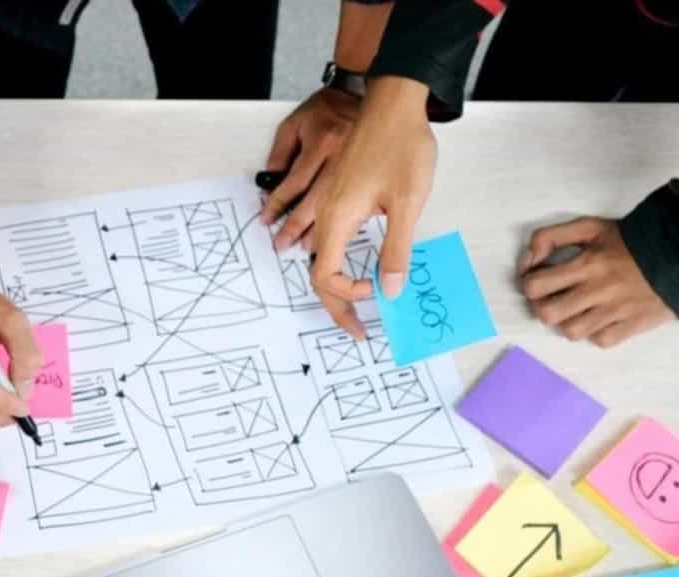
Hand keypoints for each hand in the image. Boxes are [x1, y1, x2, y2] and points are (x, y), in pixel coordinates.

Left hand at [260, 87, 360, 251]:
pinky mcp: (375, 174)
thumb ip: (280, 154)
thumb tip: (269, 184)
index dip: (278, 204)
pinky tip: (337, 234)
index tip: (265, 220)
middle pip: (316, 201)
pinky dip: (346, 221)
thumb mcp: (294, 124)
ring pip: (338, 206)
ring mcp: (362, 167)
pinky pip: (360, 203)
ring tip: (306, 247)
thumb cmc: (327, 110)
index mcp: (322, 141)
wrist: (370, 96)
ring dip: (321, 231)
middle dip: (296, 226)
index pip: (294, 182)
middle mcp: (343, 156)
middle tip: (283, 245)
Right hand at [312, 77, 437, 337]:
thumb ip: (396, 250)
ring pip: (314, 254)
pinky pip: (321, 234)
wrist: (394, 102)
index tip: (376, 291)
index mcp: (338, 218)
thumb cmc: (402, 146)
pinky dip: (328, 259)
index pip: (325, 275)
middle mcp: (326, 213)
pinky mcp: (336, 192)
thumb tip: (389, 290)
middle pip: (315, 272)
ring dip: (327, 284)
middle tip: (354, 329)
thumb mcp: (407, 203)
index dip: (346, 294)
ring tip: (343, 305)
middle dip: (334, 305)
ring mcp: (327, 201)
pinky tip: (343, 263)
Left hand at [521, 217, 674, 346]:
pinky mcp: (633, 324)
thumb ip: (551, 236)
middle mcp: (599, 290)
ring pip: (572, 332)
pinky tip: (598, 318)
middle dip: (543, 306)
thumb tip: (529, 258)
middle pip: (548, 314)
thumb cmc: (628, 241)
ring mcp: (616, 310)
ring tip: (575, 309)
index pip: (535, 285)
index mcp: (587, 264)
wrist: (676, 253)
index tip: (539, 279)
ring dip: (567, 322)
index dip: (530, 283)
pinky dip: (595, 333)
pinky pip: (601, 340)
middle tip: (552, 298)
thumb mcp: (589, 227)